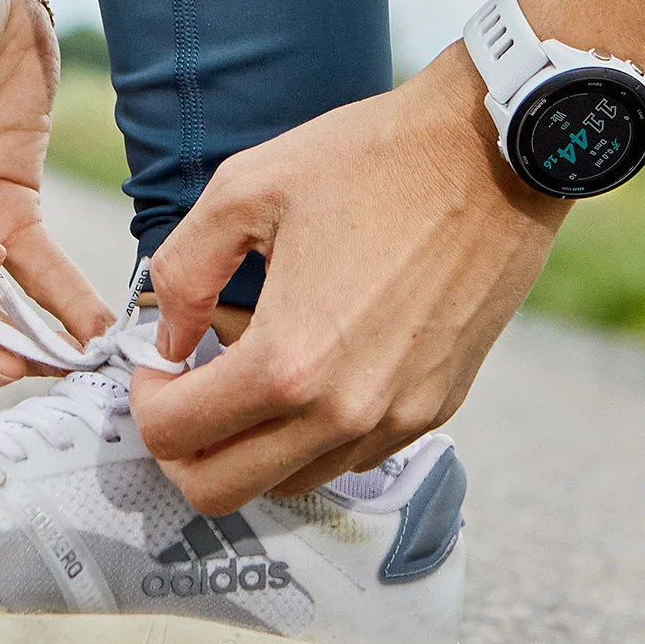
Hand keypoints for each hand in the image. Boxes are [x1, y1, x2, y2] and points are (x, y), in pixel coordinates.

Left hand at [130, 44, 570, 514]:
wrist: (498, 153)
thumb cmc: (372, 159)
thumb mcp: (243, 190)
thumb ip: (182, 273)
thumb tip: (169, 341)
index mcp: (287, 361)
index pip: (173, 436)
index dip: (146, 404)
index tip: (159, 366)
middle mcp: (342, 410)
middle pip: (221, 490)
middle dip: (184, 449)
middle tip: (185, 394)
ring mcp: (394, 419)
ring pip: (287, 483)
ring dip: (251, 444)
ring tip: (254, 371)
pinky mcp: (433, 411)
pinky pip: (348, 457)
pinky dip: (311, 434)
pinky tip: (313, 369)